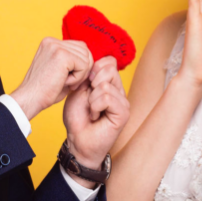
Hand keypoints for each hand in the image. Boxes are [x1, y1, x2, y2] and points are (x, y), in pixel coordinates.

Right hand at [11, 38, 93, 120]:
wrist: (30, 99)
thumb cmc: (44, 91)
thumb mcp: (59, 70)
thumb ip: (71, 61)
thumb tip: (91, 58)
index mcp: (50, 42)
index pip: (79, 47)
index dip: (81, 65)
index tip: (70, 79)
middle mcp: (52, 41)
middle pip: (85, 50)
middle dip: (83, 69)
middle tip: (71, 83)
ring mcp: (56, 46)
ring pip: (86, 58)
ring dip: (81, 74)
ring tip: (66, 83)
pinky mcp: (61, 55)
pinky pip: (83, 65)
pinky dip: (78, 78)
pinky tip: (65, 83)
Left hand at [63, 56, 129, 187]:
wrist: (77, 140)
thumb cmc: (77, 117)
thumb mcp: (79, 89)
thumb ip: (89, 75)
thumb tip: (98, 62)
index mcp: (110, 83)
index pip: (109, 61)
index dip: (93, 68)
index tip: (85, 84)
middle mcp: (119, 90)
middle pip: (109, 68)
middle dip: (91, 83)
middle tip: (88, 100)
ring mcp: (123, 101)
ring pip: (105, 85)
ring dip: (91, 99)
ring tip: (91, 110)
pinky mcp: (124, 113)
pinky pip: (106, 98)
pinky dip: (95, 106)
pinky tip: (95, 116)